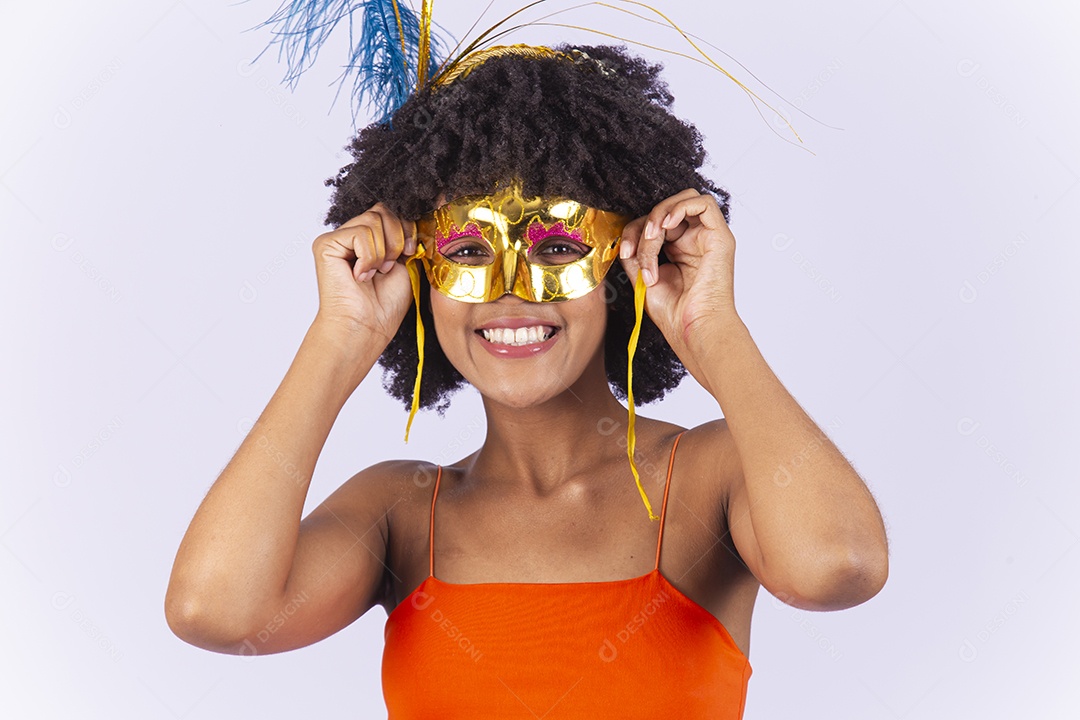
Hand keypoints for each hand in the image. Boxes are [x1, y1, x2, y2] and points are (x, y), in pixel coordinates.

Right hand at [311, 202, 417, 344]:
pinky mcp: (325, 244)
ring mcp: (337, 239)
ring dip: (383, 251)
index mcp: (369, 239)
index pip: (390, 213)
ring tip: (375, 273)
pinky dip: (369, 257)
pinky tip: (360, 276)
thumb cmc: (385, 304)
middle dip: (396, 239)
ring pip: (373, 219)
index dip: (406, 228)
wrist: (367, 327)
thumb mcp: (404, 263)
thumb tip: (414, 215)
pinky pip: (360, 233)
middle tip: (390, 267)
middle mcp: (350, 235)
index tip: (411, 252)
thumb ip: (404, 237)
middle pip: (382, 211)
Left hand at [617, 188, 740, 354]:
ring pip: (683, 201)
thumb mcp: (643, 278)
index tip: (625, 252)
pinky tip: (666, 227)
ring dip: (659, 215)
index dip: (634, 231)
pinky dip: (679, 208)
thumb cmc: (675, 314)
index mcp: (677, 251)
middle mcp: (694, 241)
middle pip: (666, 210)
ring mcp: (708, 238)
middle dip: (644, 224)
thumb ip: (635, 254)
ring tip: (652, 239)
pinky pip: (704, 203)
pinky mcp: (721, 238)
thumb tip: (625, 237)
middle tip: (636, 250)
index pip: (655, 223)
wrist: (693, 329)